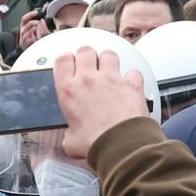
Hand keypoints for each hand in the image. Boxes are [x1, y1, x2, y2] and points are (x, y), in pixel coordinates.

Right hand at [49, 45, 150, 163]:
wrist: (121, 145)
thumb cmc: (96, 143)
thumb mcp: (71, 142)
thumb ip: (69, 134)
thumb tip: (72, 138)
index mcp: (69, 91)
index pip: (62, 60)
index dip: (66, 60)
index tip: (69, 64)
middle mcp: (89, 80)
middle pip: (85, 51)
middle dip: (87, 56)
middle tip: (89, 65)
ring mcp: (111, 79)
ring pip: (108, 54)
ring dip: (108, 60)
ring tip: (109, 70)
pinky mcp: (131, 84)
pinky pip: (132, 72)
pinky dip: (131, 77)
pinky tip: (129, 84)